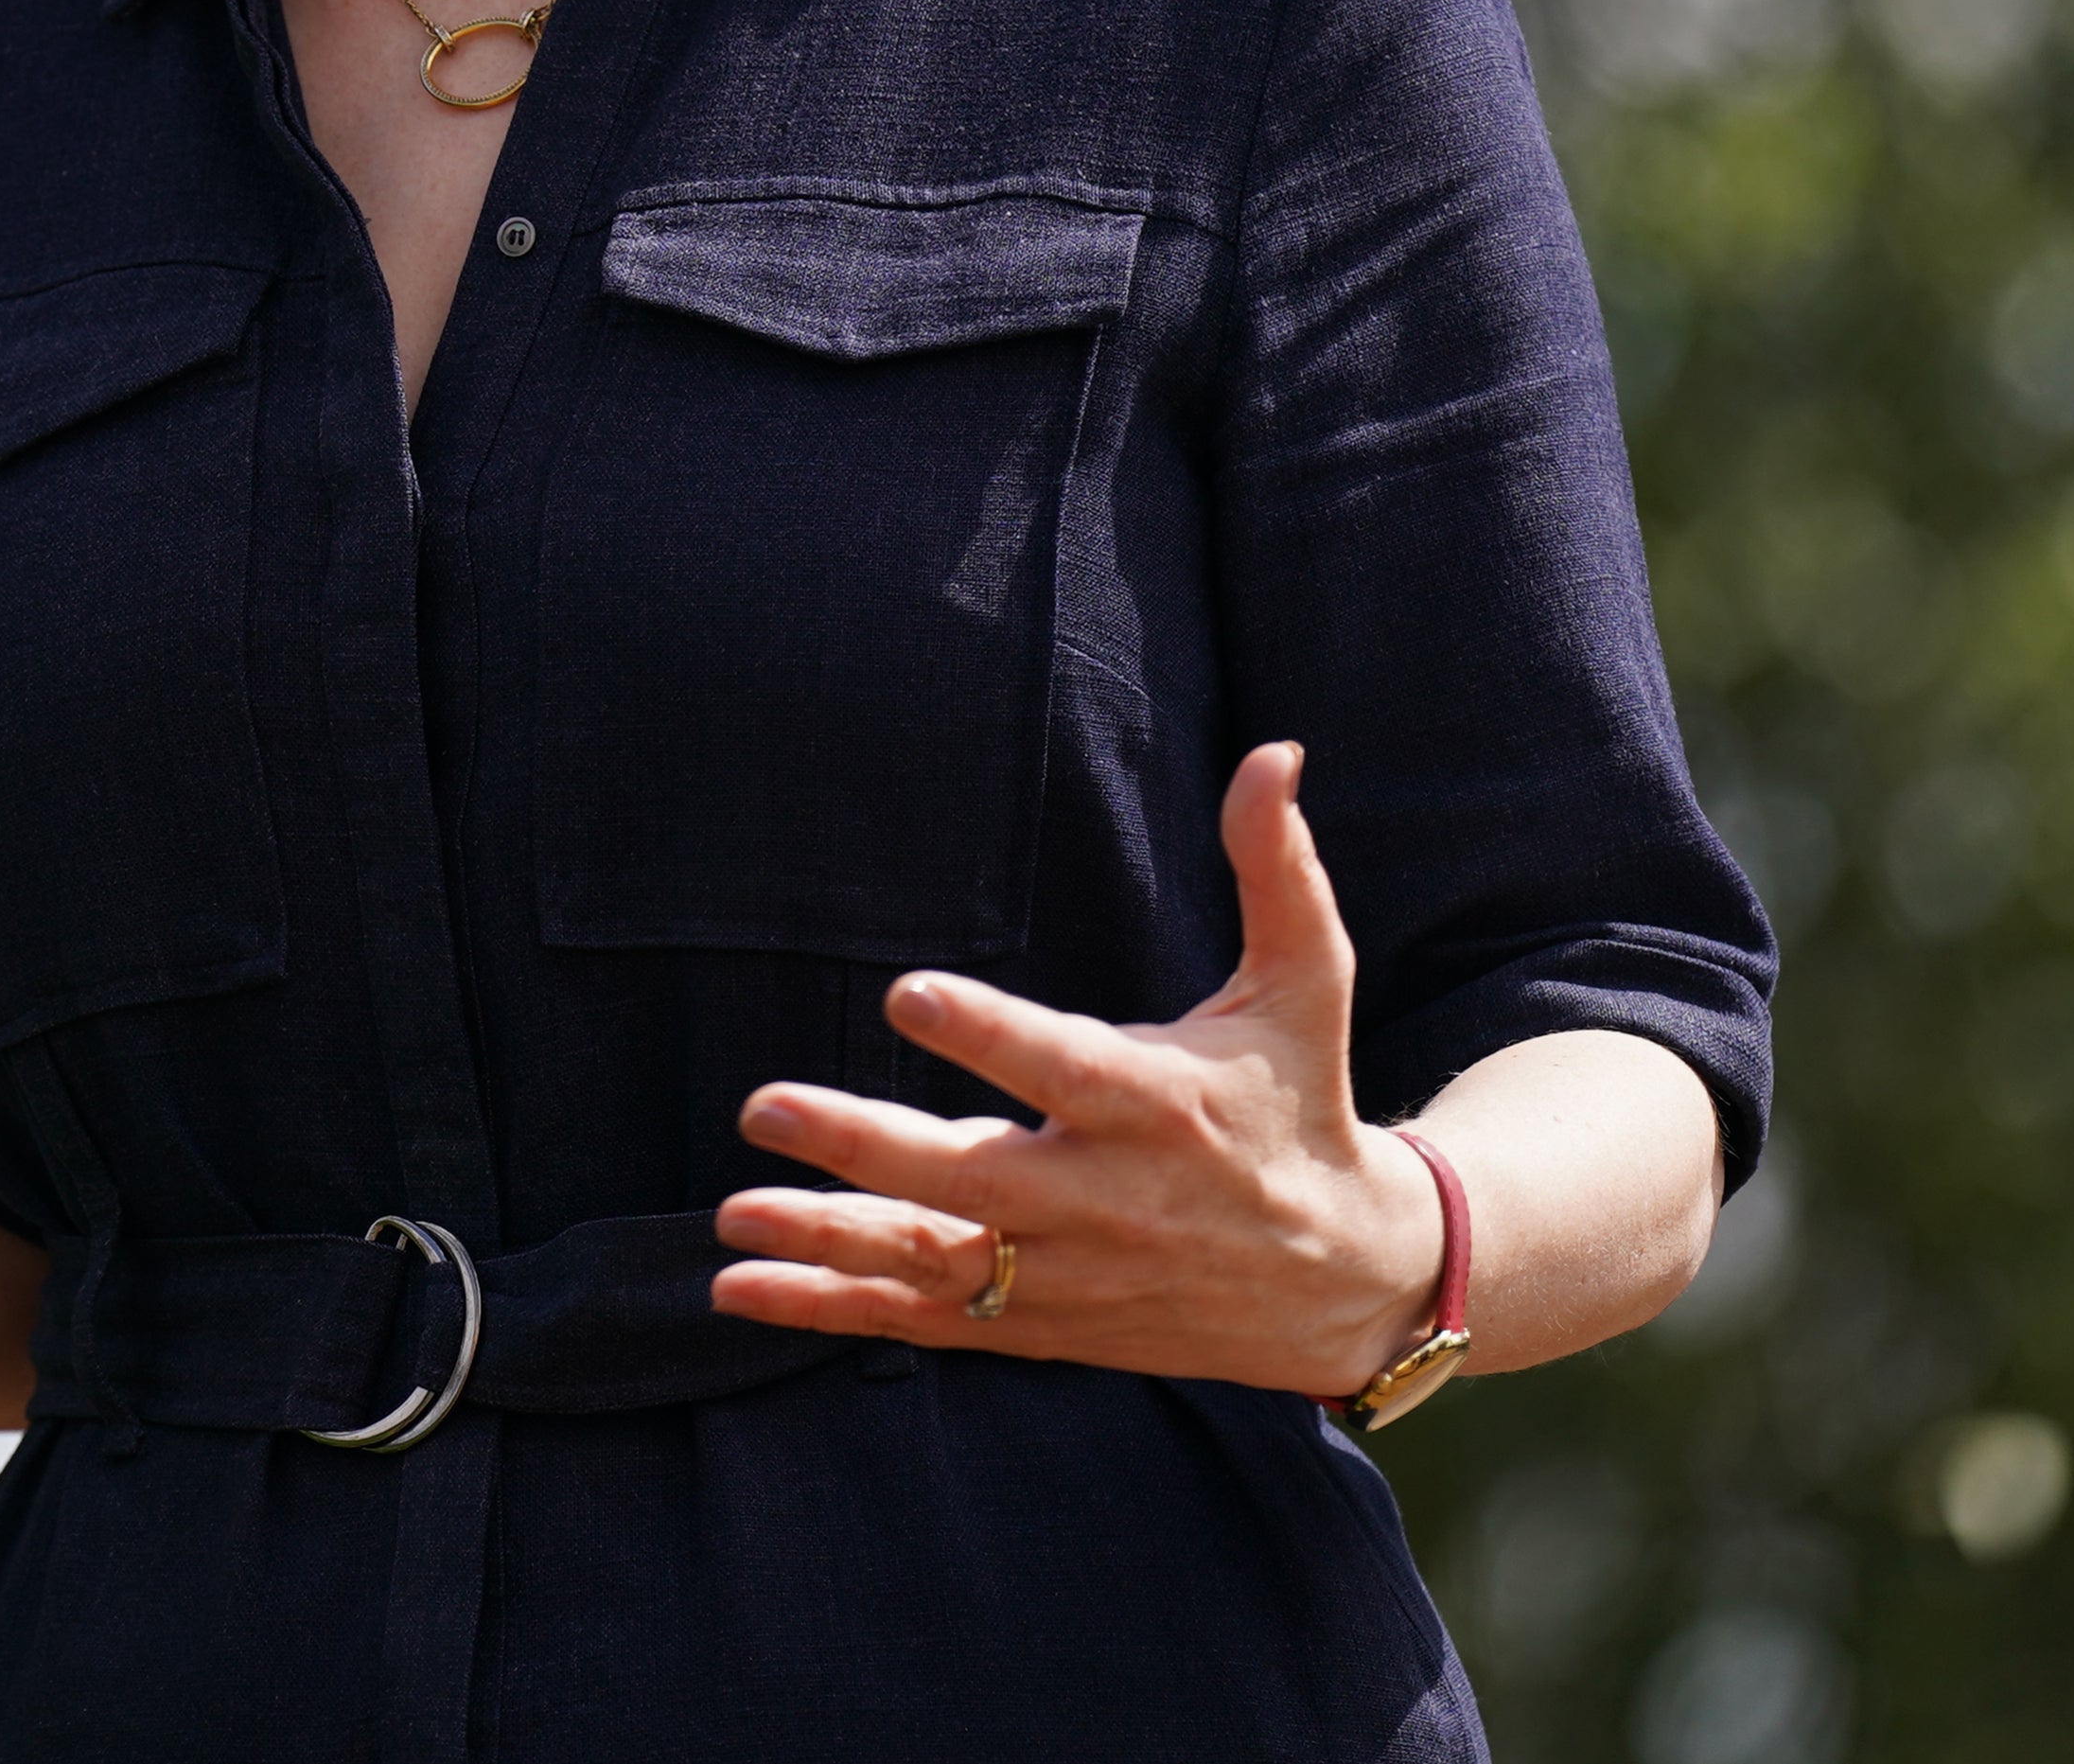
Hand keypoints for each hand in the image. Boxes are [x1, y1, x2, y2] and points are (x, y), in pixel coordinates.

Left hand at [708, 741, 1444, 1396]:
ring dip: (829, 1242)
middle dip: (866, 1149)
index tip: (906, 992)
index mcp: (1161, 1102)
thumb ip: (1275, 869)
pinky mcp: (1043, 1321)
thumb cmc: (1303, 1101)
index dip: (988, 1033)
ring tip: (733, 1217)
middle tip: (765, 1107)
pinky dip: (834, 1309)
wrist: (1340, 1279)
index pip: (1064, 1065)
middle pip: (976, 1181)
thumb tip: (1273, 752)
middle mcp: (1109, 1198)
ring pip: (937, 1263)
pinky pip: (927, 1321)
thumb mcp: (1306, 983)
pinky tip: (740, 1286)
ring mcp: (1070, 1273)